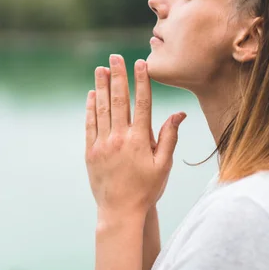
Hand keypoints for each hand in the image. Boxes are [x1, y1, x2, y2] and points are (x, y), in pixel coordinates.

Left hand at [85, 54, 186, 217]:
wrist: (120, 212)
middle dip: (117, 76)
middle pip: (118, 101)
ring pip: (101, 109)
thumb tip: (178, 113)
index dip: (140, 81)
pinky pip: (90, 124)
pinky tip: (92, 94)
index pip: (141, 103)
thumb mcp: (163, 165)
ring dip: (101, 86)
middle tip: (115, 57)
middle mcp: (119, 139)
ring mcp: (102, 144)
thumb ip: (169, 137)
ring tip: (100, 68)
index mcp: (140, 140)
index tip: (139, 63)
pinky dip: (90, 108)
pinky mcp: (90, 152)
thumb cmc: (147, 189)